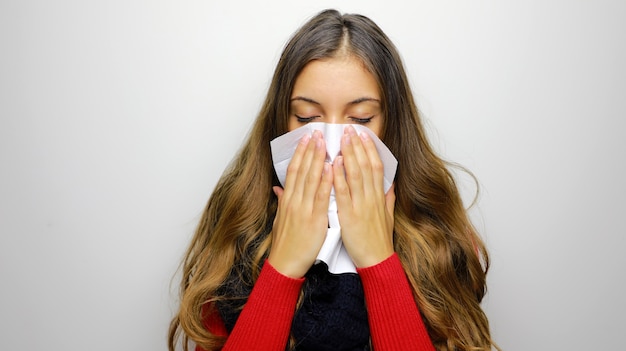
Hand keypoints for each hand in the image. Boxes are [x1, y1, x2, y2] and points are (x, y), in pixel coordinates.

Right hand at [268, 130, 332, 277]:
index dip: (301, 153)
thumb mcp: (280, 220)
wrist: (284, 264)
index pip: (294, 171)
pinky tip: (330, 167)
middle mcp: (294, 201)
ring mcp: (303, 209)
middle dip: (310, 150)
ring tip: (324, 142)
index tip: (306, 138)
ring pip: (311, 178)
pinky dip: (326, 180)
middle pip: (302, 170)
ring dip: (318, 158)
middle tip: (317, 132)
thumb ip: (281, 202)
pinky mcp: (314, 219)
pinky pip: (321, 196)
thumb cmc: (286, 244)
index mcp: (288, 200)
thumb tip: (278, 190)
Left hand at [333, 126, 394, 267]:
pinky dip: (339, 176)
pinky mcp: (349, 215)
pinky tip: (335, 163)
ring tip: (342, 139)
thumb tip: (391, 185)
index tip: (364, 135)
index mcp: (379, 197)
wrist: (376, 260)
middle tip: (350, 129)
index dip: (370, 149)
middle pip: (366, 165)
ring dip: (349, 154)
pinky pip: (343, 192)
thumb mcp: (389, 217)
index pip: (376, 167)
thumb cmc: (379, 241)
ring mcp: (361, 205)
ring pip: (356, 174)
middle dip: (357, 146)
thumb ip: (388, 199)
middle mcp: (371, 198)